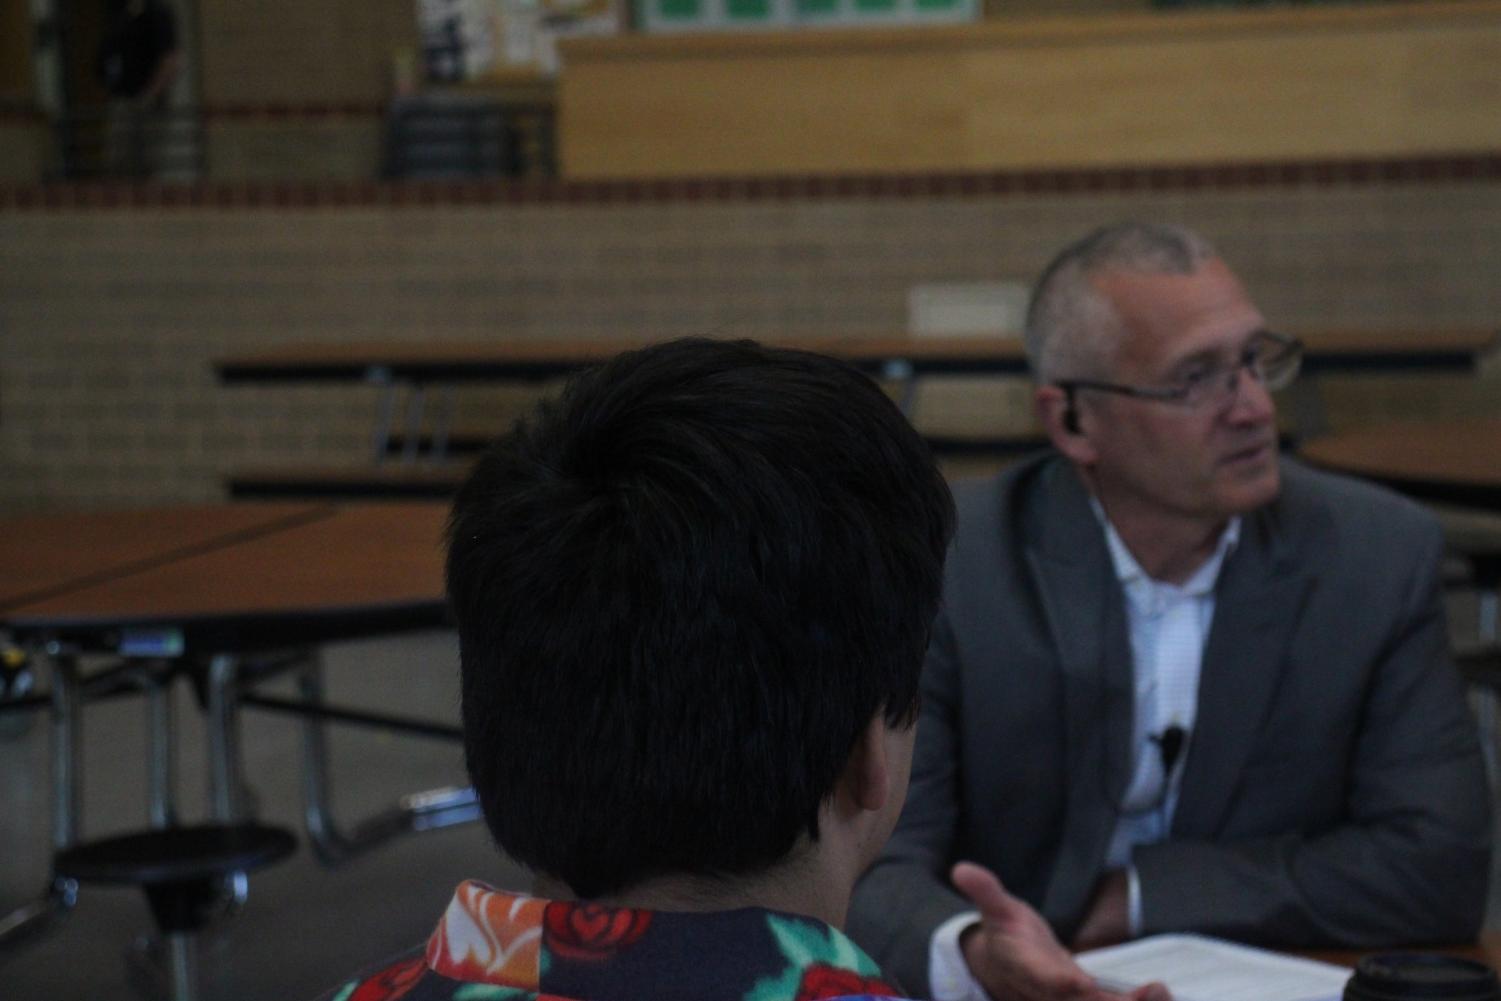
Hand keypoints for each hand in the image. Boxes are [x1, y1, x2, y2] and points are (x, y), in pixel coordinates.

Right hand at [951, 862, 1168, 1000]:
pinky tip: (1158, 993)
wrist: (1003, 970)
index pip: (1045, 979)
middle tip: (1147, 991)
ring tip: (1158, 991)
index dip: (1062, 984)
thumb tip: (961, 869)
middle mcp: (1049, 993)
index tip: (1080, 984)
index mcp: (1028, 968)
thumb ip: (986, 891)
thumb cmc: (1006, 935)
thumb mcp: (997, 909)